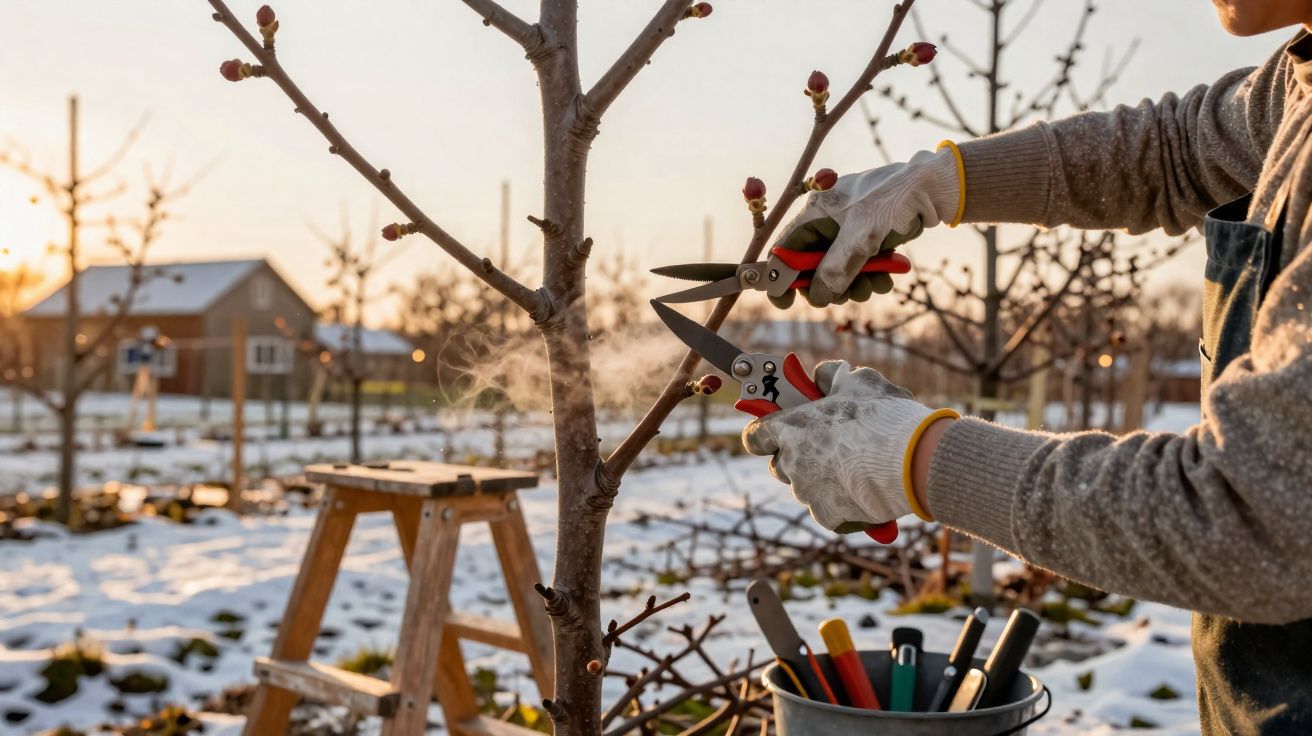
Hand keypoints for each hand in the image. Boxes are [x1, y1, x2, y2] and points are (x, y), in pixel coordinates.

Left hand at [741, 361, 955, 532]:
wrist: (914, 461)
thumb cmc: (883, 416)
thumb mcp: (858, 380)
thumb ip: (831, 376)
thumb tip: (820, 376)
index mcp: (790, 429)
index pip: (755, 437)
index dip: (765, 433)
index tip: (777, 430)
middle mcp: (791, 463)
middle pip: (780, 464)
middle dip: (796, 456)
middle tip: (825, 446)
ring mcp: (807, 493)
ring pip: (804, 487)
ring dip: (820, 479)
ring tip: (852, 467)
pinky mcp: (827, 516)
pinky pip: (825, 508)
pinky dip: (839, 501)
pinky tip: (861, 488)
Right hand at [771, 147, 960, 308]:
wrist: (933, 188)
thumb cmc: (892, 201)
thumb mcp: (860, 239)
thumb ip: (835, 270)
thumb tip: (817, 296)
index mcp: (815, 213)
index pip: (785, 249)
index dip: (781, 276)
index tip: (785, 302)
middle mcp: (827, 222)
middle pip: (813, 265)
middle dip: (830, 285)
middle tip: (846, 296)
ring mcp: (848, 231)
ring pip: (839, 270)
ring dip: (856, 284)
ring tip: (876, 285)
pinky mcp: (869, 238)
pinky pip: (860, 265)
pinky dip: (872, 276)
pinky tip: (887, 278)